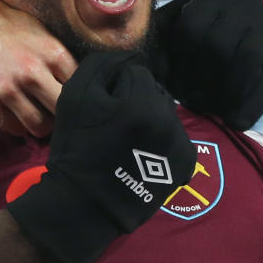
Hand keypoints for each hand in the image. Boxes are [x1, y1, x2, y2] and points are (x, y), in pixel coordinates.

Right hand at [0, 0, 74, 136]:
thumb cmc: (1, 23)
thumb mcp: (38, 29)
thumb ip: (58, 56)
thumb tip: (83, 82)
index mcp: (51, 53)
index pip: (80, 89)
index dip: (78, 95)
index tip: (73, 97)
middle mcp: (31, 72)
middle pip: (63, 112)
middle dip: (62, 113)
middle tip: (55, 110)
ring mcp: (7, 90)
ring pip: (39, 126)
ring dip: (39, 122)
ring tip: (35, 112)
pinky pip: (12, 128)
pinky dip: (15, 122)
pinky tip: (13, 109)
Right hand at [8, 51, 195, 262]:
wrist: (84, 203)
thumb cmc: (77, 146)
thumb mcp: (75, 96)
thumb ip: (101, 65)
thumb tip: (126, 58)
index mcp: (143, 101)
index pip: (135, 74)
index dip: (114, 88)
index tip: (101, 109)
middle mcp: (169, 120)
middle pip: (154, 92)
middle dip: (136, 101)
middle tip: (114, 124)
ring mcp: (181, 144)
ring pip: (166, 114)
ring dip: (150, 119)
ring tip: (128, 140)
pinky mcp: (186, 164)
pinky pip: (176, 137)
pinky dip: (162, 140)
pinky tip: (142, 154)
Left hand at [148, 0, 262, 130]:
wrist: (254, 29)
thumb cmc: (204, 37)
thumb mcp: (179, 30)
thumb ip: (160, 42)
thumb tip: (142, 67)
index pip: (190, 29)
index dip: (179, 63)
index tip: (173, 85)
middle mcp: (244, 2)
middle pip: (218, 46)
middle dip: (201, 81)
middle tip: (191, 101)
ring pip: (245, 62)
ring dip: (224, 93)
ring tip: (211, 109)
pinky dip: (250, 106)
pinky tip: (234, 122)